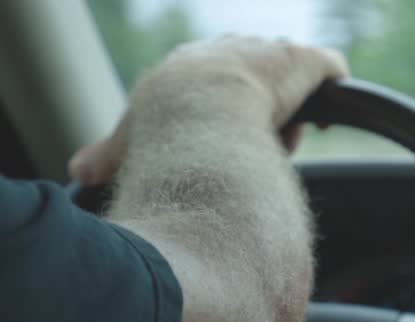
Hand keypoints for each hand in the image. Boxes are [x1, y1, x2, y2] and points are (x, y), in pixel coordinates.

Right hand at [69, 35, 348, 184]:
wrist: (200, 111)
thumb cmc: (162, 130)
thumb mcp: (130, 141)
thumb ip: (110, 153)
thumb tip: (80, 172)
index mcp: (192, 66)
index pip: (218, 88)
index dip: (227, 120)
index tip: (228, 145)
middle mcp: (231, 52)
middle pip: (257, 84)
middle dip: (259, 117)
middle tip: (259, 148)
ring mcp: (270, 53)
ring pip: (290, 82)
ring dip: (290, 114)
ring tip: (283, 141)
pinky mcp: (307, 62)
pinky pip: (329, 68)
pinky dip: (329, 90)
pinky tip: (322, 120)